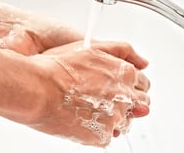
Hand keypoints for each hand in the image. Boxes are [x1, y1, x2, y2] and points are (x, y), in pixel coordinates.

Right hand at [29, 40, 149, 146]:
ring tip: (93, 110)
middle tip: (109, 100)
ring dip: (115, 117)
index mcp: (125, 73)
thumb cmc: (60, 67)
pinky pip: (109, 136)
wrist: (39, 88)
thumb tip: (144, 62)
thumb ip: (123, 52)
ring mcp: (115, 117)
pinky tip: (85, 120)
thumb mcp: (94, 48)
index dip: (132, 85)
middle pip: (140, 103)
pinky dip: (99, 131)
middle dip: (130, 102)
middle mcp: (125, 96)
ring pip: (126, 121)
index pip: (142, 83)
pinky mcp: (102, 135)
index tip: (122, 88)